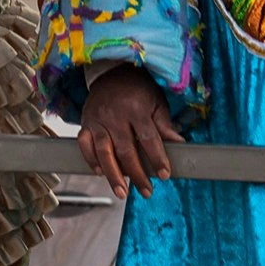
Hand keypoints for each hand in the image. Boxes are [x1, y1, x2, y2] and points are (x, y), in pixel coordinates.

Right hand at [77, 66, 178, 199]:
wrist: (112, 72)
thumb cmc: (138, 89)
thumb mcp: (156, 102)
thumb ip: (164, 124)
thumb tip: (179, 144)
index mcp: (136, 109)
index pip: (148, 139)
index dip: (157, 158)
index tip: (165, 175)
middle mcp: (115, 116)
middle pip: (126, 151)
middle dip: (137, 175)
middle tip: (147, 191)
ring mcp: (98, 121)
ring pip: (104, 153)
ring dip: (113, 176)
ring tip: (123, 193)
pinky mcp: (85, 124)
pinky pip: (85, 146)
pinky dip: (91, 161)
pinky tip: (100, 174)